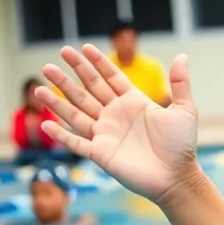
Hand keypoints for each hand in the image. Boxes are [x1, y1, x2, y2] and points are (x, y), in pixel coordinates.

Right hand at [39, 45, 198, 202]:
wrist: (177, 176)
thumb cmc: (182, 145)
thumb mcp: (185, 110)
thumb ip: (180, 83)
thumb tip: (182, 56)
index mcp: (133, 102)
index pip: (110, 78)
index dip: (97, 63)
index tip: (83, 47)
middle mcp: (115, 115)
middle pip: (88, 91)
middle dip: (70, 75)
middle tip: (53, 60)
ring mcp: (106, 134)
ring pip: (76, 113)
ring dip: (57, 101)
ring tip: (38, 87)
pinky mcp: (101, 154)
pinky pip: (76, 142)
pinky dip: (61, 135)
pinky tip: (46, 124)